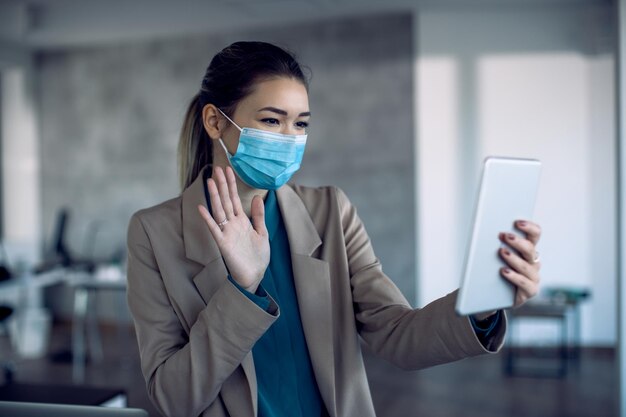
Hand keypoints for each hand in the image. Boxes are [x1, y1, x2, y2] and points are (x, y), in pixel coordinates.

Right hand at [197, 166, 269, 292]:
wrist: (254, 275)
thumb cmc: (258, 256)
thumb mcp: (262, 232)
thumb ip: (258, 215)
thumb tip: (258, 197)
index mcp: (242, 221)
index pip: (235, 198)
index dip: (232, 184)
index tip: (228, 170)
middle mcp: (232, 224)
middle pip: (226, 200)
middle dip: (222, 185)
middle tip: (217, 169)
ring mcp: (227, 232)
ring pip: (219, 210)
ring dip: (215, 196)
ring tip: (210, 181)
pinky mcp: (223, 243)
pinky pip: (214, 229)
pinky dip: (208, 219)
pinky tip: (202, 207)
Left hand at [499, 220, 541, 307]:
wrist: (494, 294)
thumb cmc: (495, 270)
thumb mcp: (495, 255)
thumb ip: (497, 243)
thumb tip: (486, 228)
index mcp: (528, 249)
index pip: (535, 234)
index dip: (529, 227)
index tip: (517, 222)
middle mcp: (533, 262)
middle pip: (530, 249)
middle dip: (517, 241)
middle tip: (504, 236)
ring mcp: (533, 277)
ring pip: (526, 266)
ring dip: (514, 258)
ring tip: (501, 252)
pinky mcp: (530, 291)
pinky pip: (524, 283)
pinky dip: (514, 276)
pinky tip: (503, 271)